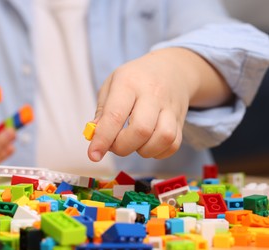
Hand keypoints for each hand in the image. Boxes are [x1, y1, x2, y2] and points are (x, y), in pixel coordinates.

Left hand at [88, 47, 230, 161]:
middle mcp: (152, 94)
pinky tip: (147, 144)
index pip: (115, 115)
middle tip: (115, 144)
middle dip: (123, 147)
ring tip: (133, 143)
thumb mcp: (111, 85)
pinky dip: (158, 152)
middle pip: (141, 130)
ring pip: (163, 138)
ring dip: (143, 150)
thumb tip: (95, 137)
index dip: (103, 139)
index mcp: (129, 83)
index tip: (93, 155)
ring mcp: (170, 107)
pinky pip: (173, 144)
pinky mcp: (181, 120)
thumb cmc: (134, 79)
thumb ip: (102, 112)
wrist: (171, 68)